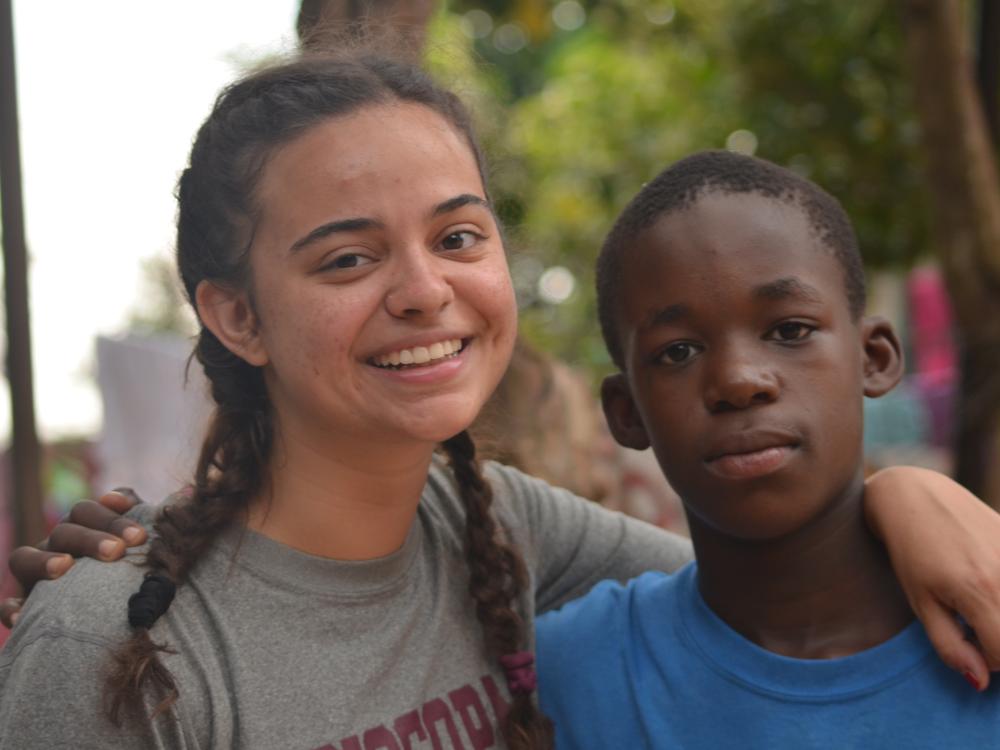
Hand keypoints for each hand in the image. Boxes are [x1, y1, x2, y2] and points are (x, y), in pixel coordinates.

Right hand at [1, 489, 146, 627]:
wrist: (116, 606)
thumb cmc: (132, 563)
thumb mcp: (137, 539)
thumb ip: (140, 512)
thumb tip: (133, 497)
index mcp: (80, 526)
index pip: (86, 512)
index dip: (112, 519)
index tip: (138, 537)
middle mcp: (55, 544)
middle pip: (63, 531)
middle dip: (90, 539)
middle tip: (116, 552)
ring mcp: (34, 573)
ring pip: (23, 558)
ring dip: (42, 561)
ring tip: (64, 566)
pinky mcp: (24, 603)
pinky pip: (9, 604)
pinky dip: (12, 609)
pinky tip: (21, 617)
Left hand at [865, 466, 999, 690]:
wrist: (913, 498)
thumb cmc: (910, 552)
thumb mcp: (920, 603)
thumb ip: (950, 646)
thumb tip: (980, 681)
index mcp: (980, 593)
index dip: (985, 659)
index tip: (965, 641)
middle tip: (972, 623)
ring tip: (979, 601)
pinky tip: (984, 579)